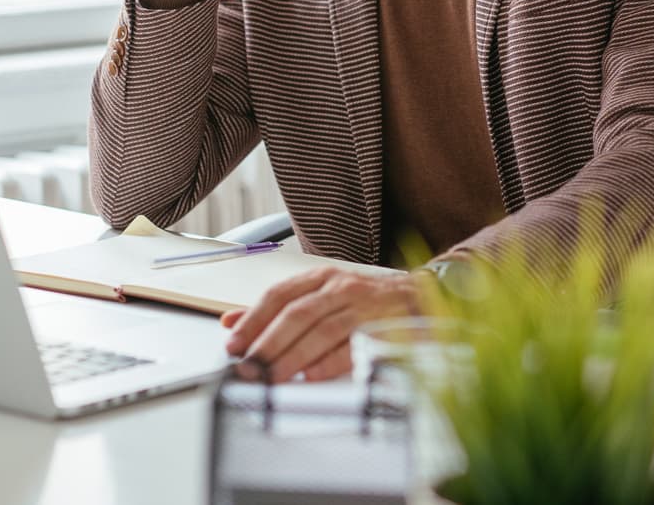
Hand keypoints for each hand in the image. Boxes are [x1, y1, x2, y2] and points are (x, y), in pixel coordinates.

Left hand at [220, 267, 424, 382]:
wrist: (421, 298)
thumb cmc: (367, 302)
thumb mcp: (321, 295)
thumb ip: (278, 309)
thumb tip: (231, 321)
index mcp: (321, 278)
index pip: (279, 295)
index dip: (253, 320)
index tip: (233, 344)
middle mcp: (340, 287)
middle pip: (297, 313)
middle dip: (269, 342)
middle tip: (249, 367)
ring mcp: (363, 305)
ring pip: (321, 329)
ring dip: (293, 356)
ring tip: (272, 376)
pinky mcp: (383, 326)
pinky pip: (353, 344)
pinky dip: (330, 361)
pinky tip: (311, 376)